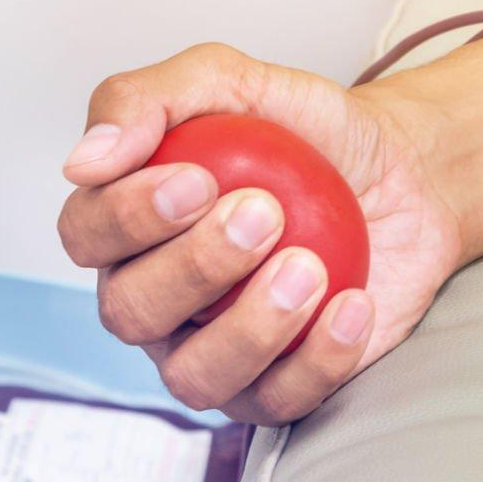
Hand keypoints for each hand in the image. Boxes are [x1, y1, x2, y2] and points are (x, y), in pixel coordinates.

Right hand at [56, 43, 460, 425]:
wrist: (400, 171)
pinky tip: (351, 306)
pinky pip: (277, 401)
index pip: (86, 235)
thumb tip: (82, 161)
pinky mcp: (277, 384)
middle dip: (194, 266)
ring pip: (194, 376)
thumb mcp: (229, 80)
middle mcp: (155, 299)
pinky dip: (317, 359)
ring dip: (250, 328)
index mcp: (127, 227)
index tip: (200, 179)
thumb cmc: (304, 130)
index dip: (128, 217)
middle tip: (265, 214)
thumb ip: (147, 99)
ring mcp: (211, 349)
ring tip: (310, 269)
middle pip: (130, 311)